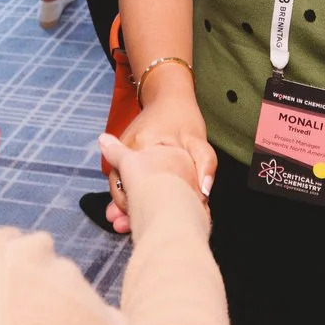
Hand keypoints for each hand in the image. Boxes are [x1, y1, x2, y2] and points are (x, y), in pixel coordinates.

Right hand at [111, 80, 215, 232]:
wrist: (169, 96)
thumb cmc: (185, 119)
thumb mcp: (200, 141)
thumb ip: (205, 166)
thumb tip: (204, 193)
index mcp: (144, 144)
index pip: (132, 180)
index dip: (135, 202)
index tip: (140, 219)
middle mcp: (129, 147)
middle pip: (121, 185)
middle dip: (123, 209)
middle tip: (125, 228)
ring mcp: (123, 149)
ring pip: (119, 182)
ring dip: (122, 202)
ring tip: (124, 224)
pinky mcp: (125, 152)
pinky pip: (123, 176)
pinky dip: (127, 191)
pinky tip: (132, 208)